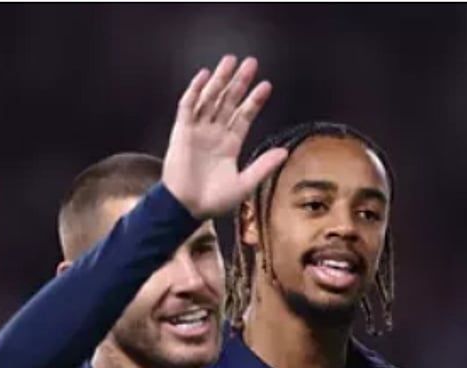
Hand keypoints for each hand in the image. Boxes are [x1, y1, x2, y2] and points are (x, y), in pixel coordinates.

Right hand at [163, 55, 287, 219]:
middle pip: (228, 101)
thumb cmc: (214, 200)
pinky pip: (188, 107)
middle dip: (239, 82)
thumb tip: (285, 151)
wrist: (187, 208)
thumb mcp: (245, 183)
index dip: (255, 101)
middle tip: (251, 62)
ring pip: (210, 99)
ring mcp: (198, 131)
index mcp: (230, 144)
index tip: (266, 85)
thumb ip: (264, 166)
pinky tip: (204, 77)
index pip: (244, 116)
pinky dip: (195, 91)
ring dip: (220, 80)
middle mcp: (214, 133)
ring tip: (230, 61)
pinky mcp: (181, 132)